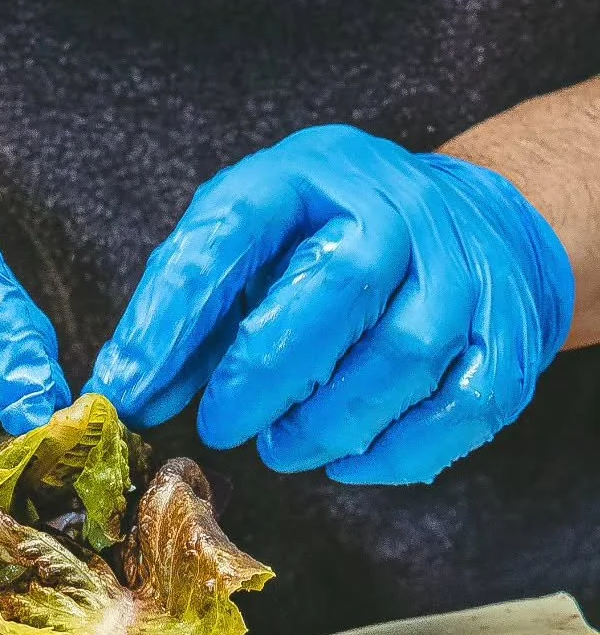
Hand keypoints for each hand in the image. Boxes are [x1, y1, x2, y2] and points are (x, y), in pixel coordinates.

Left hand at [88, 125, 574, 484]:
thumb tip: (127, 393)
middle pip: (338, 291)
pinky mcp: (508, 335)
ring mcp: (464, 270)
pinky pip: (460, 408)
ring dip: (327, 424)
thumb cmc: (335, 244)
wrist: (476, 225)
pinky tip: (348, 459)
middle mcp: (397, 210)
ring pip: (402, 358)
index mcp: (311, 175)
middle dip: (264, 376)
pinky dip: (396, 452)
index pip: (233, 231)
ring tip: (283, 445)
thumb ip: (188, 312)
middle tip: (221, 424)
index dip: (172, 320)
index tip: (126, 392)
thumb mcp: (252, 245)